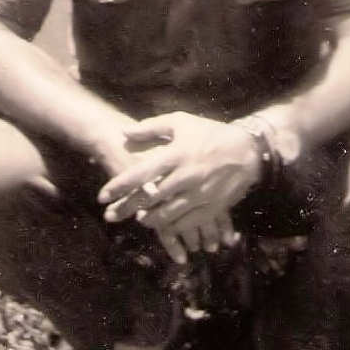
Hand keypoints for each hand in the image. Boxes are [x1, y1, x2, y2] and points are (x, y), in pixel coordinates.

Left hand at [98, 112, 260, 260]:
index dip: (120, 186)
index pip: (142, 173)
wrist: (247, 152)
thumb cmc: (210, 134)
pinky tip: (161, 224)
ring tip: (136, 219)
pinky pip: (185, 223)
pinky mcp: (211, 208)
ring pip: (165, 214)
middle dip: (125, 209)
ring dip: (147, 219)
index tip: (102, 196)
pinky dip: (170, 226)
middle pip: (149, 198)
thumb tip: (124, 134)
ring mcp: (199, 194)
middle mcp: (186, 176)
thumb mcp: (181, 123)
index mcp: (177, 154)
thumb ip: (151, 128)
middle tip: (109, 216)